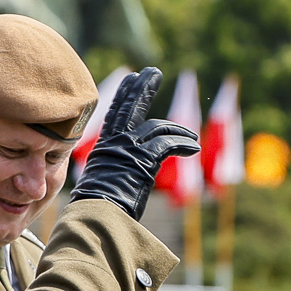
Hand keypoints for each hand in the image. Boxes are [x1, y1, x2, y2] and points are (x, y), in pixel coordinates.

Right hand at [70, 68, 199, 220]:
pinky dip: (183, 144)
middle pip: (131, 106)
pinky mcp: (143, 159)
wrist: (98, 218)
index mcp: (105, 146)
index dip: (125, 94)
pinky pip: (168, 144)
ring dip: (178, 130)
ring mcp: (128, 149)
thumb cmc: (102, 208)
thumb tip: (133, 168)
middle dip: (144, 87)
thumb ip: (118, 167)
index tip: (132, 77)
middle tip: (154, 72)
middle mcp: (115, 143)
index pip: (116, 113)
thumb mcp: (107, 181)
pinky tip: (193, 148)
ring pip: (157, 127)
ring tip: (192, 135)